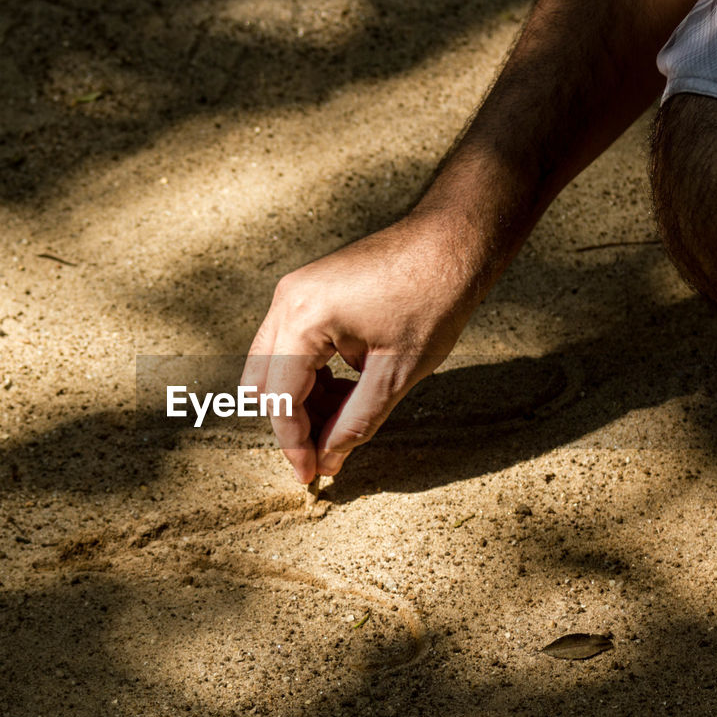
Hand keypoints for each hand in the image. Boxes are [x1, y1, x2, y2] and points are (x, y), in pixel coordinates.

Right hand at [241, 216, 479, 481]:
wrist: (453, 240)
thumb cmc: (432, 297)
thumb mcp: (397, 373)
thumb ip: (356, 421)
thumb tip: (330, 459)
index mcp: (303, 318)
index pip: (279, 398)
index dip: (293, 444)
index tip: (310, 476)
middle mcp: (288, 300)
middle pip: (264, 381)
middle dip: (291, 422)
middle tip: (324, 453)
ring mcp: (296, 291)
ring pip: (274, 364)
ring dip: (301, 399)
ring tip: (344, 421)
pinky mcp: (311, 290)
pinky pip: (292, 344)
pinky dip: (310, 375)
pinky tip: (348, 390)